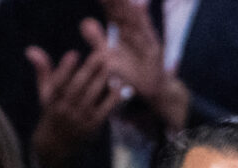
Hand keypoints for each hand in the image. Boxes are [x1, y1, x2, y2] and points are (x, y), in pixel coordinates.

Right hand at [27, 45, 116, 167]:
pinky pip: (103, 110)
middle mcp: (64, 109)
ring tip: (110, 65)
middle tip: (100, 54)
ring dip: (101, 80)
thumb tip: (31, 49)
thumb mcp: (45, 93)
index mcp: (51, 100)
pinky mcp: (93, 126)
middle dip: (88, 70)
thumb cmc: (53, 112)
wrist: (57, 145)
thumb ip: (43, 70)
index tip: (74, 53)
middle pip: (77, 87)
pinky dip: (111, 98)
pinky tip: (118, 86)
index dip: (65, 68)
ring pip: (91, 97)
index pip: (58, 82)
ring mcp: (79, 119)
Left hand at [86, 2, 188, 130]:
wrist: (151, 90)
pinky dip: (143, 18)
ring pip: (134, 16)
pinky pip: (147, 31)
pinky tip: (140, 5)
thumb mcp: (108, 56)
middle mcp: (134, 30)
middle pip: (123, 8)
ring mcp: (144, 38)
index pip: (111, 8)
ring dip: (128, 4)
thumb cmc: (129, 72)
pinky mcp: (153, 48)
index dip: (106, 0)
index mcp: (122, 28)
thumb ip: (96, 39)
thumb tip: (85, 21)